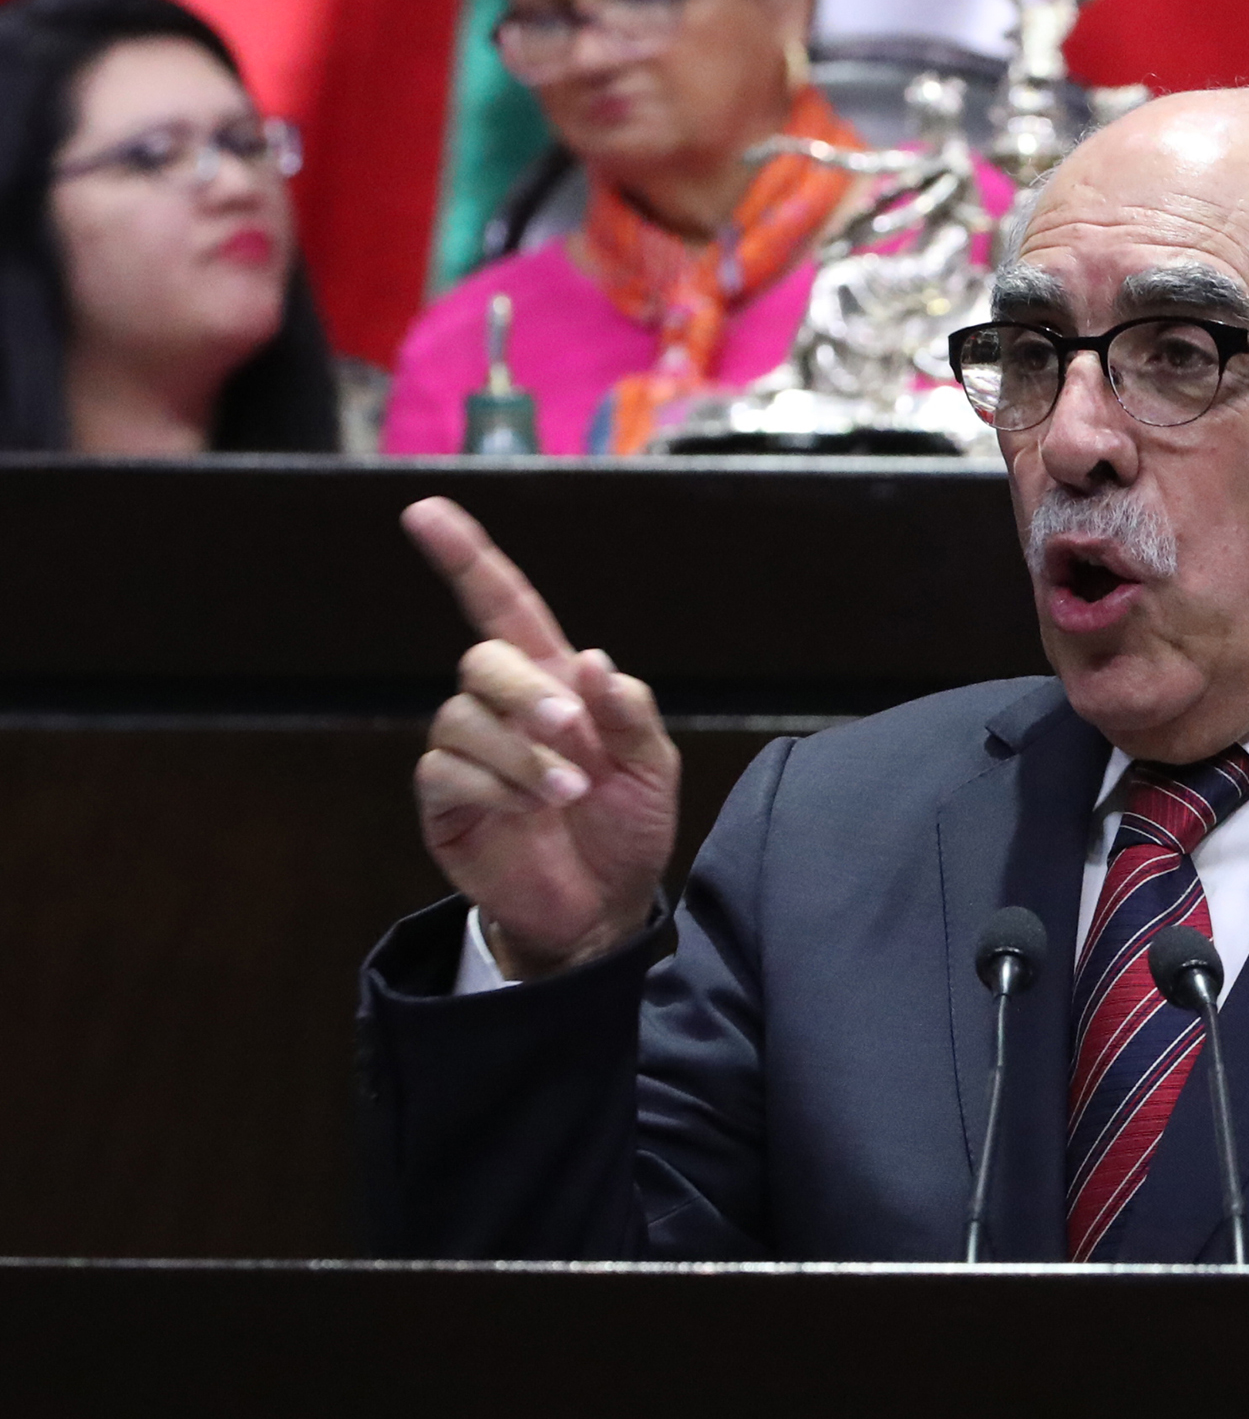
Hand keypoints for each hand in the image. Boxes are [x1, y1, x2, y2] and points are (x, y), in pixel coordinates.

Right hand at [404, 497, 679, 978]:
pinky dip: (495, 787)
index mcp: (554, 682)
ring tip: (568, 794)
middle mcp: (503, 707)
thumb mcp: (652, 767)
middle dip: (526, 692)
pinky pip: (446, 771)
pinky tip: (531, 811)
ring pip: (462, 717)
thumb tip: (591, 660)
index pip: (502, 605)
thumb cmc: (627, 828)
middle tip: (574, 736)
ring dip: (521, 753)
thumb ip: (629, 712)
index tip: (426, 511)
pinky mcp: (446, 801)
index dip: (466, 557)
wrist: (605, 907)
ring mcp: (469, 753)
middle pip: (482, 659)